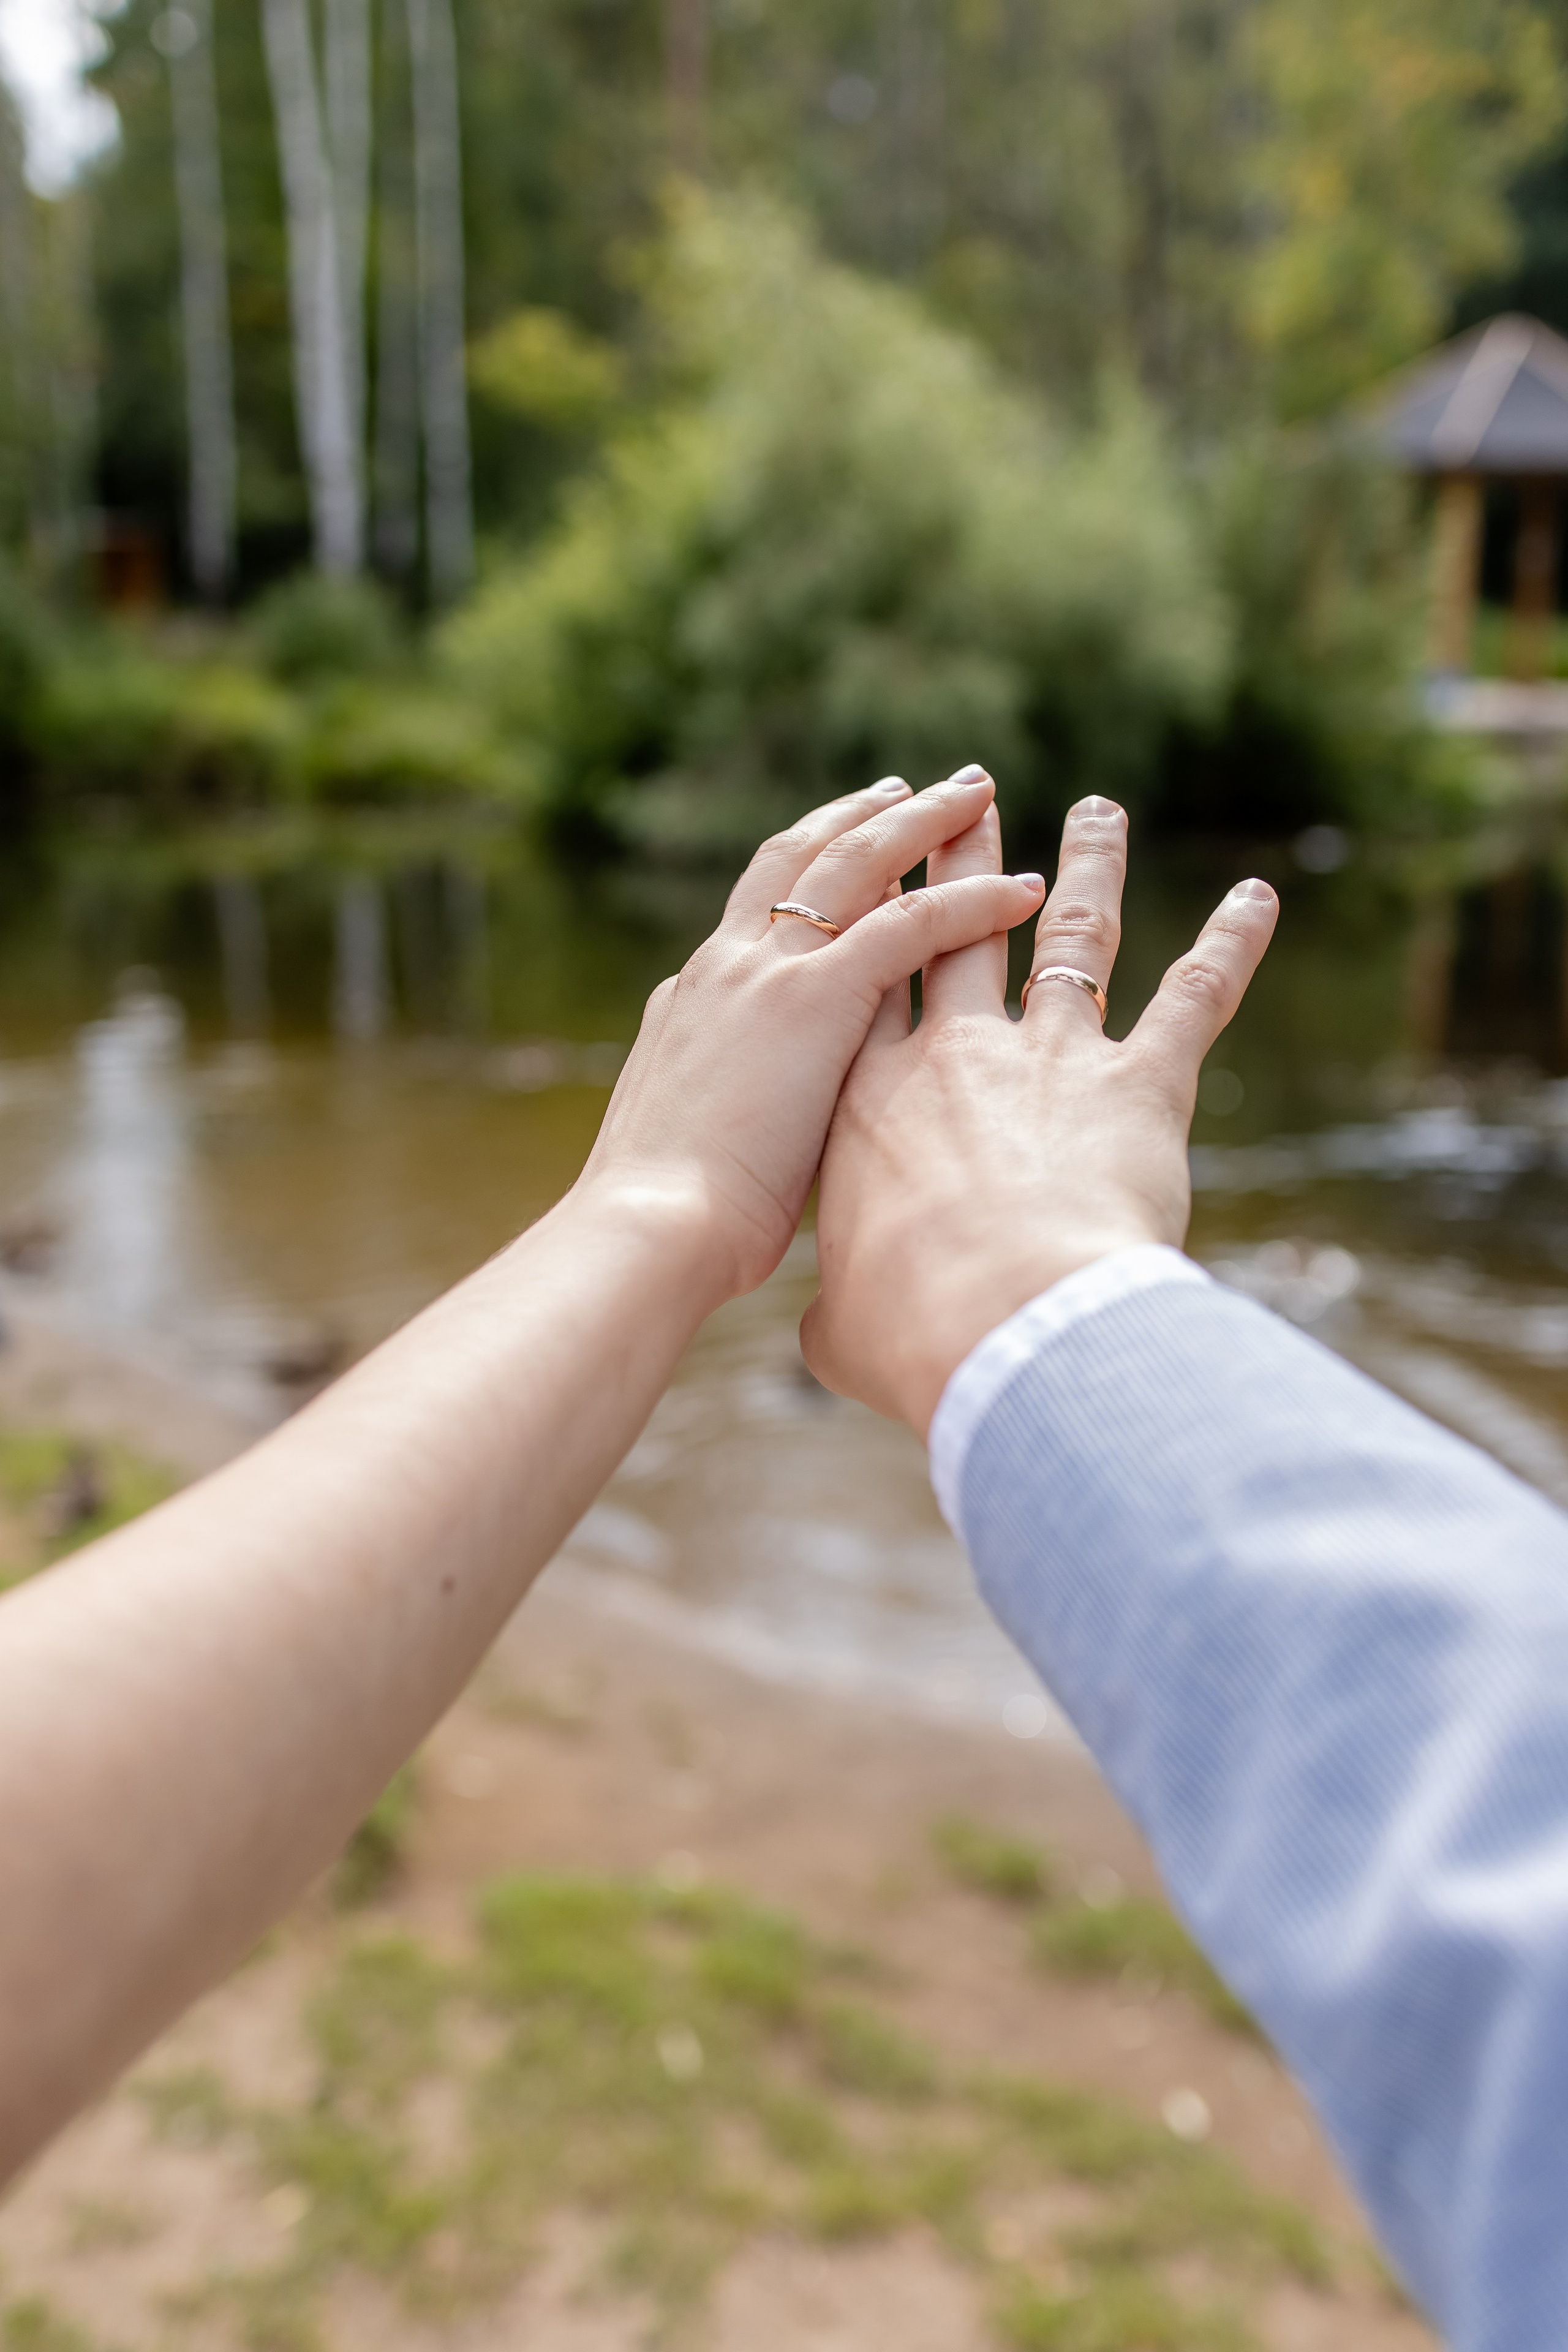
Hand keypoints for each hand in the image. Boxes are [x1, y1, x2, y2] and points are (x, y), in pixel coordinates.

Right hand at [579, 767, 1047, 1303]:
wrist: (648, 1231)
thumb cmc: (671, 1228)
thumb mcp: (692, 1153)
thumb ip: (724, 1122)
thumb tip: (744, 1150)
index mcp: (696, 999)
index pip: (757, 910)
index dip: (807, 869)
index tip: (850, 846)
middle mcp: (730, 966)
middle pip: (802, 858)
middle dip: (861, 816)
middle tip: (911, 785)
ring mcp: (771, 973)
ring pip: (858, 864)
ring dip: (921, 821)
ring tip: (974, 791)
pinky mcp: (818, 996)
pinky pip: (914, 923)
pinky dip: (971, 899)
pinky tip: (1025, 888)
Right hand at [800, 794, 1277, 1432]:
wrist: (1000, 1319)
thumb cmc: (909, 1332)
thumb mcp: (839, 1331)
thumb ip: (829, 1313)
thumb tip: (822, 1333)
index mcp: (867, 1102)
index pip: (869, 988)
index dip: (874, 925)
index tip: (878, 873)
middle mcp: (955, 1055)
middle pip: (955, 929)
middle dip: (963, 857)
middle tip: (969, 798)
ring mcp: (1051, 1057)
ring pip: (1071, 936)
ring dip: (1089, 866)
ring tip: (1099, 811)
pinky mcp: (1141, 1081)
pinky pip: (1196, 994)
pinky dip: (1232, 943)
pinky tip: (1258, 899)